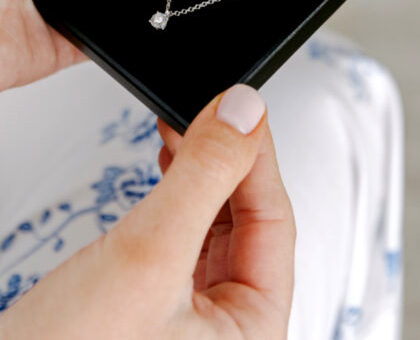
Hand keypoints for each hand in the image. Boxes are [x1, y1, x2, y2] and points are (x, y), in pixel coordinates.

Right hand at [0, 85, 295, 339]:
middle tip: (206, 106)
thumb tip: (241, 114)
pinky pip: (180, 235)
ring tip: (184, 125)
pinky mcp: (152, 300)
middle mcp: (227, 326)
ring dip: (201, 171)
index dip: (256, 154)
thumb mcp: (146, 254)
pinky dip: (174, 193)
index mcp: (252, 332)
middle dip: (227, 159)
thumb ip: (200, 180)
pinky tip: (166, 167)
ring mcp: (188, 314)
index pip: (273, 221)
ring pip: (213, 224)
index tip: (238, 103)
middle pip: (247, 220)